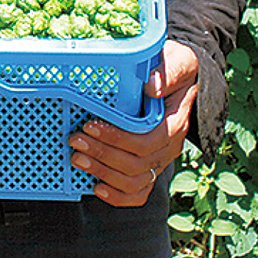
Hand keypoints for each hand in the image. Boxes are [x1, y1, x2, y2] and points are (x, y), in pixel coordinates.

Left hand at [68, 39, 198, 206]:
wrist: (183, 78)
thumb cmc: (176, 68)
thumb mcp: (178, 60)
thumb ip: (167, 71)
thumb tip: (150, 86)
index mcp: (175, 123)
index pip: (148, 140)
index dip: (117, 137)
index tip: (89, 124)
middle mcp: (168, 146)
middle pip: (137, 163)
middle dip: (102, 154)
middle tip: (74, 140)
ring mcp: (159, 159)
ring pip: (135, 181)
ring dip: (103, 173)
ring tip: (77, 158)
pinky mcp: (149, 166)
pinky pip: (139, 193)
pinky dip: (118, 197)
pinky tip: (97, 188)